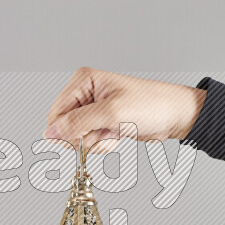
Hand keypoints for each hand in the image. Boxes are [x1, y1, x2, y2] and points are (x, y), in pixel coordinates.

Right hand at [43, 68, 206, 153]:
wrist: (175, 116)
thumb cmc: (151, 105)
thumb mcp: (111, 114)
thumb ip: (77, 124)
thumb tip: (50, 133)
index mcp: (83, 81)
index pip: (56, 114)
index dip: (67, 130)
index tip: (88, 133)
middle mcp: (85, 94)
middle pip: (65, 128)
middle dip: (85, 136)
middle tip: (106, 129)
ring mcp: (93, 110)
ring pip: (78, 138)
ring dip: (97, 141)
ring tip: (116, 130)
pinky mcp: (102, 123)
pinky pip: (91, 142)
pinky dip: (104, 143)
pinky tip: (119, 134)